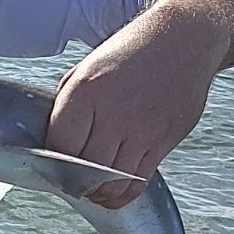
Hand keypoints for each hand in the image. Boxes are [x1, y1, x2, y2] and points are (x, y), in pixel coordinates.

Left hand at [45, 3, 224, 207]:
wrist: (183, 39)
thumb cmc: (128, 54)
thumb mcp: (86, 69)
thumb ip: (69, 106)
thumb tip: (53, 144)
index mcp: (86, 91)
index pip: (59, 146)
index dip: (51, 164)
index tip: (50, 169)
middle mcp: (114, 113)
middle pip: (84, 170)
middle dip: (72, 183)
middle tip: (67, 184)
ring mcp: (143, 129)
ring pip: (112, 182)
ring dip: (97, 194)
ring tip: (89, 191)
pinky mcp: (165, 140)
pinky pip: (139, 181)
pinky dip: (122, 194)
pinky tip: (112, 191)